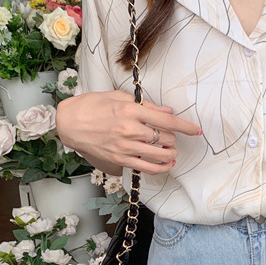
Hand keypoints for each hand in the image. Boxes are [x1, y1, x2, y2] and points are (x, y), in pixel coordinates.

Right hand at [56, 90, 201, 175]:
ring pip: (159, 154)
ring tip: (171, 150)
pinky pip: (147, 168)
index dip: (185, 126)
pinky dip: (161, 167)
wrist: (69, 122)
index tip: (196, 130)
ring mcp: (125, 147)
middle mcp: (129, 129)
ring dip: (170, 153)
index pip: (166, 120)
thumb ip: (146, 105)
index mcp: (131, 110)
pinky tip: (166, 164)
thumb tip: (167, 110)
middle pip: (165, 138)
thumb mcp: (118, 96)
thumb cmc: (92, 105)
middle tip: (172, 136)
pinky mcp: (120, 159)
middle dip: (173, 138)